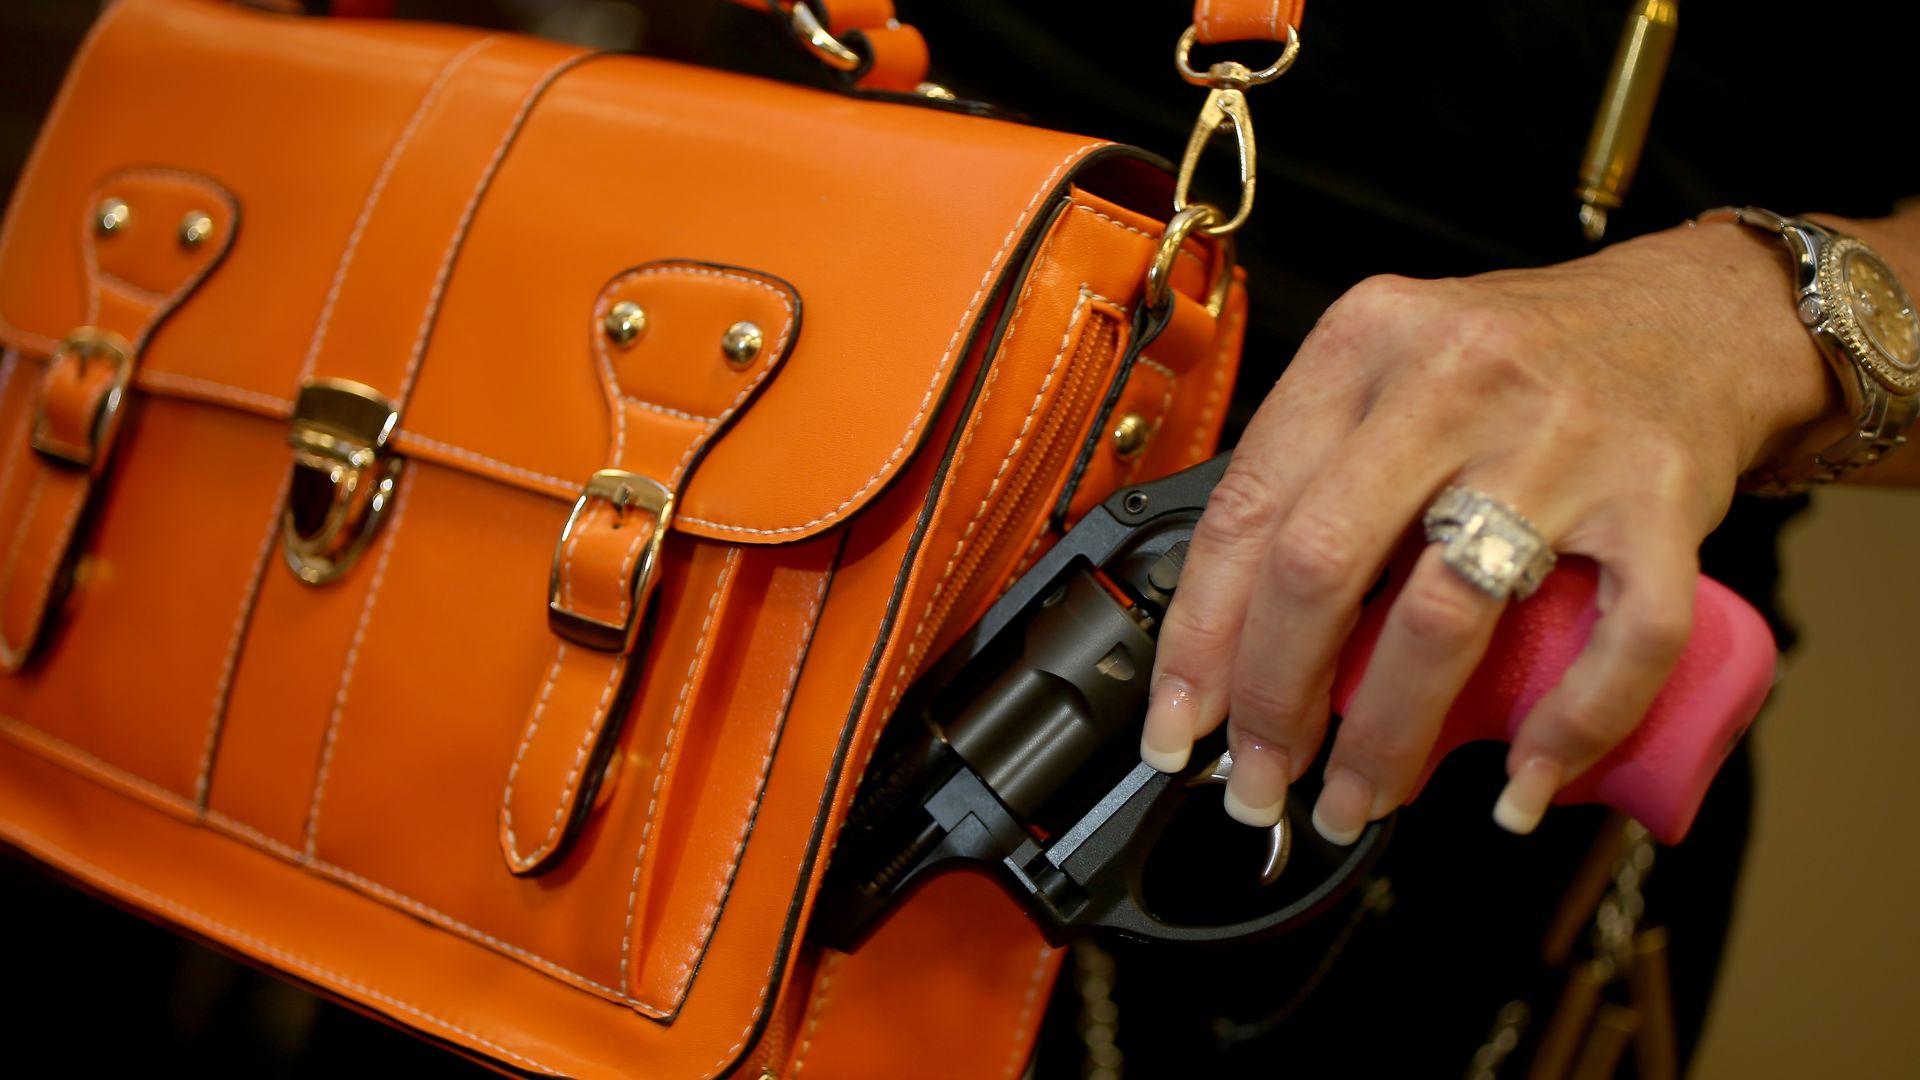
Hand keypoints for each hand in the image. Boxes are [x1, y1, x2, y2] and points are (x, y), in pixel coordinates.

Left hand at [1138, 220, 1836, 840]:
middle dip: (1273, 701)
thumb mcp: (1394, 376)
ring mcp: (1563, 440)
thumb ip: (1318, 477)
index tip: (1179, 725)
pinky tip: (1522, 785)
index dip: (1198, 637)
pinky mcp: (1662, 498)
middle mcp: (1454, 379)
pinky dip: (1566, 732)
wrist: (1698, 318)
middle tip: (1260, 780)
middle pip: (1320, 567)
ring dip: (1386, 739)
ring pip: (1443, 618)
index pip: (1244, 509)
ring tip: (1361, 798)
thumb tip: (1235, 645)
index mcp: (1365, 344)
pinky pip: (1618, 641)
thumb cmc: (1524, 365)